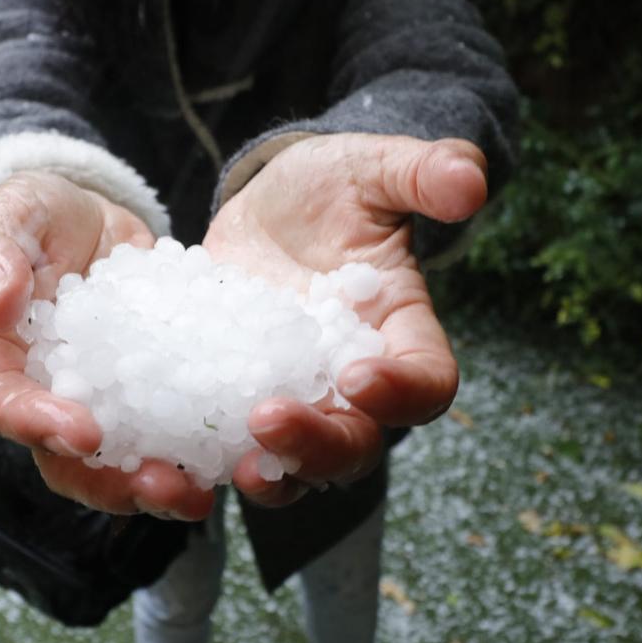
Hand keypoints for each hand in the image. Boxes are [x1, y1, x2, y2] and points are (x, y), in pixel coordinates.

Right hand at [0, 171, 214, 519]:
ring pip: (120, 465)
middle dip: (110, 483)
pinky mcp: (149, 396)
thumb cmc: (38, 215)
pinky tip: (238, 455)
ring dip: (159, 487)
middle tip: (161, 486)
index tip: (84, 432)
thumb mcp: (11, 213)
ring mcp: (101, 404)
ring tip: (200, 493)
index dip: (36, 424)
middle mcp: (46, 396)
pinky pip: (170, 434)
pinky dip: (199, 452)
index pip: (3, 403)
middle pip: (66, 461)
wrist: (91, 217)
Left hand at [204, 134, 486, 505]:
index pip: (426, 382)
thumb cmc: (332, 189)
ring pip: (297, 464)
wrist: (268, 209)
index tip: (358, 375)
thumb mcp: (371, 169)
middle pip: (357, 442)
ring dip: (270, 473)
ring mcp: (294, 399)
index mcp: (401, 336)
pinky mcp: (237, 402)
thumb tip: (469, 180)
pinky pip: (229, 449)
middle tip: (269, 422)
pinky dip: (208, 463)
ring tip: (234, 467)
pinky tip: (172, 457)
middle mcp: (352, 385)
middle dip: (319, 443)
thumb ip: (420, 173)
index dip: (402, 390)